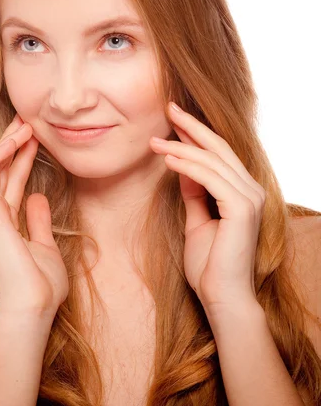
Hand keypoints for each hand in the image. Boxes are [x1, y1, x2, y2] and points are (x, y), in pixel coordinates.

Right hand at [0, 113, 68, 320]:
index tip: (35, 137)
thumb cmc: (41, 284)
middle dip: (14, 144)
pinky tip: (17, 139)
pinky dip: (1, 155)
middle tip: (26, 119)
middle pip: (3, 170)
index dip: (23, 158)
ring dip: (8, 143)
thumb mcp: (45, 246)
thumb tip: (38, 198)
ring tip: (26, 122)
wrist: (34, 306)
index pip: (14, 181)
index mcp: (9, 222)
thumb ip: (38, 221)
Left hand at [150, 102, 265, 313]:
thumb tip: (183, 170)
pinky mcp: (242, 208)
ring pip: (213, 160)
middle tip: (168, 108)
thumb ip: (194, 194)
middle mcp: (251, 190)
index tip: (173, 120)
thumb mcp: (197, 220)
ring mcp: (249, 198)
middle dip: (192, 126)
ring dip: (181, 147)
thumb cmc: (209, 264)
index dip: (196, 134)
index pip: (219, 154)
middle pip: (219, 147)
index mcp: (243, 192)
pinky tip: (167, 159)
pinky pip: (210, 177)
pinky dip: (187, 165)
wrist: (221, 297)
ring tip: (155, 141)